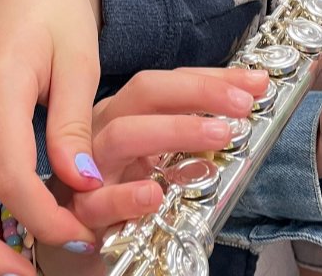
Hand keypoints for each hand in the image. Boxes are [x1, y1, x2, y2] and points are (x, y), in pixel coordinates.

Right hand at [35, 67, 269, 275]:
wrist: (66, 243)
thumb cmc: (115, 193)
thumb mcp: (155, 159)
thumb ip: (190, 139)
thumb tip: (238, 114)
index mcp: (123, 112)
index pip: (169, 83)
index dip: (212, 78)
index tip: (255, 82)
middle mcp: (103, 128)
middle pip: (145, 92)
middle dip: (198, 91)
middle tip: (242, 103)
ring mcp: (88, 167)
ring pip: (123, 134)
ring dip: (174, 130)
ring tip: (218, 135)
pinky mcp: (77, 211)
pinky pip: (98, 199)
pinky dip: (127, 196)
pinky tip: (155, 195)